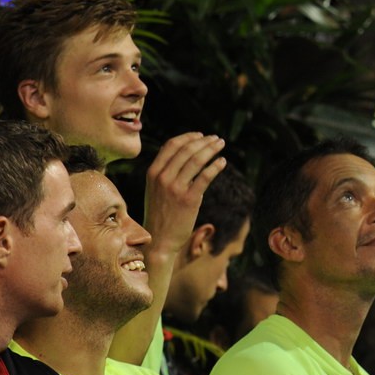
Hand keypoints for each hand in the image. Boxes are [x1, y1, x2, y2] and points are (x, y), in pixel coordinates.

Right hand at [142, 133, 226, 258]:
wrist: (159, 240)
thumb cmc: (160, 213)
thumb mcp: (154, 189)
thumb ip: (165, 171)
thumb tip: (182, 151)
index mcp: (152, 172)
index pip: (171, 145)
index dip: (188, 137)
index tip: (201, 135)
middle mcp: (162, 177)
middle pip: (187, 149)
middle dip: (204, 141)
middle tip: (217, 139)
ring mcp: (175, 188)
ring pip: (197, 160)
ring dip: (211, 149)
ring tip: (221, 145)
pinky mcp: (189, 199)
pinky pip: (205, 176)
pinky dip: (215, 166)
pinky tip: (222, 162)